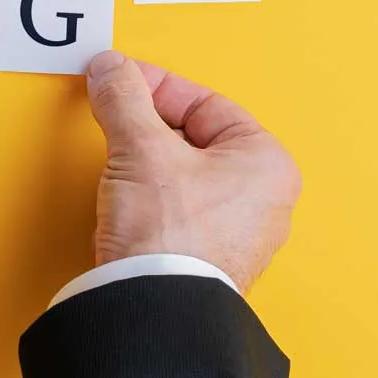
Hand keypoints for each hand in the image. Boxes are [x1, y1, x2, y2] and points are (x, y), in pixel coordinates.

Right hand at [83, 50, 301, 290]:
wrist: (153, 308)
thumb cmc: (171, 237)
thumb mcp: (141, 148)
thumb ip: (124, 97)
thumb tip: (111, 69)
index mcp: (266, 163)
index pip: (206, 103)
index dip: (156, 86)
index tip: (122, 80)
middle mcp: (262, 200)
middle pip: (193, 138)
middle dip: (148, 126)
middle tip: (115, 115)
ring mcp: (237, 234)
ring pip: (182, 176)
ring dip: (145, 164)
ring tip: (120, 164)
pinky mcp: (207, 259)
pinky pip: (176, 211)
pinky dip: (148, 198)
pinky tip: (127, 202)